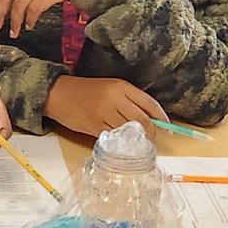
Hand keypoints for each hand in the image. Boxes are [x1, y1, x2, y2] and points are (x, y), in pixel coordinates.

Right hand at [43, 75, 167, 137]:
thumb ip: (128, 100)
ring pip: (129, 130)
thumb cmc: (86, 91)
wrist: (59, 94)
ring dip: (135, 138)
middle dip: (150, 131)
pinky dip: (120, 141)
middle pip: (142, 120)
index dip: (161, 116)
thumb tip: (150, 119)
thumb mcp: (110, 88)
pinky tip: (120, 141)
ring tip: (135, 140)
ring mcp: (103, 113)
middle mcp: (114, 98)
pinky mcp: (94, 126)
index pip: (148, 102)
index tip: (168, 126)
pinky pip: (114, 137)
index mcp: (121, 86)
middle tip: (150, 137)